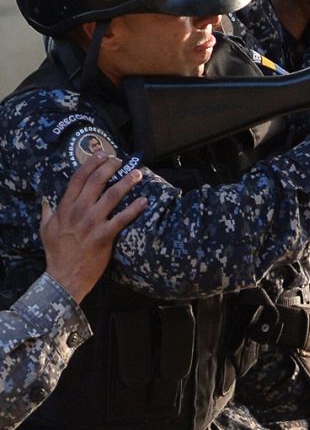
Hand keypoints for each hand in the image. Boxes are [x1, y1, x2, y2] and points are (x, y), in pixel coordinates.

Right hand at [42, 154, 147, 303]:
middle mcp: (79, 211)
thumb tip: (46, 200)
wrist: (64, 276)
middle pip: (97, 181)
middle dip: (110, 166)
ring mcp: (92, 223)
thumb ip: (47, 212)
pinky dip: (135, 208)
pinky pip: (123, 218)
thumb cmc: (56, 252)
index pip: (78, 178)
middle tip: (120, 159)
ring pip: (113, 196)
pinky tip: (144, 201)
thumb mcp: (45, 229)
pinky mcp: (105, 235)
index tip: (102, 153)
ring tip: (137, 173)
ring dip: (126, 182)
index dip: (91, 163)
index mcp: (65, 208)